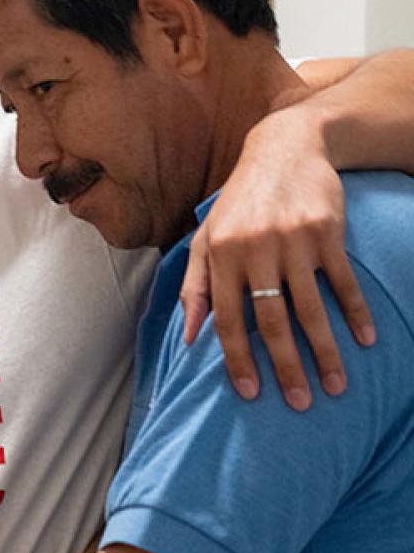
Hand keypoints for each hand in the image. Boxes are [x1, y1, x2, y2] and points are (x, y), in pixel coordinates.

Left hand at [182, 109, 374, 409]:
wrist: (283, 149)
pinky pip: (343, 281)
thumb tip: (188, 336)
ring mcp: (293, 241)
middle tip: (300, 403)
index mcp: (220, 256)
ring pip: (310, 308)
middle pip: (271, 321)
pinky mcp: (327, 233)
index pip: (227, 319)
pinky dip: (355, 313)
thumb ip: (194, 286)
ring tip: (336, 385)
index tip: (251, 394)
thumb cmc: (238, 203)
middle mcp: (254, 250)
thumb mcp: (205, 238)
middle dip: (286, 367)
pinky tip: (365, 341)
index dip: (237, 359)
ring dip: (325, 352)